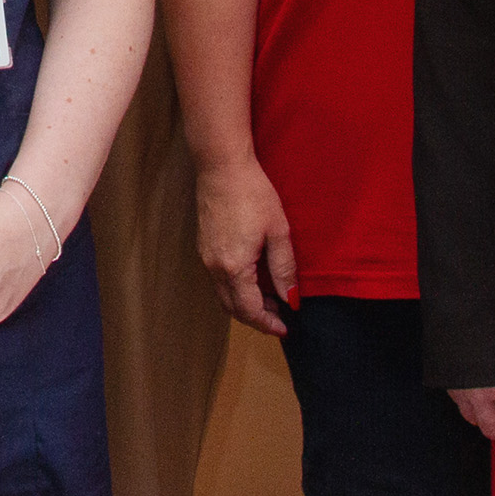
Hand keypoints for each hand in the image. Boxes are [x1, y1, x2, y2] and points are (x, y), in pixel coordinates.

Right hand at [193, 155, 298, 335]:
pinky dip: (237, 288)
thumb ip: (283, 268)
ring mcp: (206, 258)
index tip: (285, 328)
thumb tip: (290, 298)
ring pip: (225, 295)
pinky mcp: (204, 247)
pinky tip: (255, 279)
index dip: (268, 323)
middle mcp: (215, 267)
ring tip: (272, 299)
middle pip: (233, 308)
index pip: (250, 310)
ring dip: (246, 304)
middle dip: (257, 317)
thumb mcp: (278, 231)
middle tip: (281, 317)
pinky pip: (219, 280)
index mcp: (234, 267)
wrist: (222, 167)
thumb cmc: (252, 193)